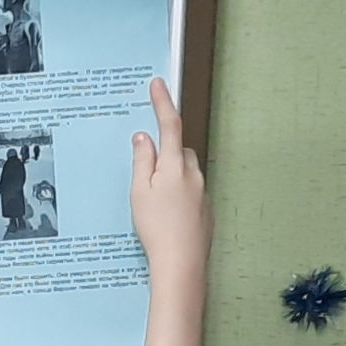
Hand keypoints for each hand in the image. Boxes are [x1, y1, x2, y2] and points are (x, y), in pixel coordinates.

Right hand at [131, 78, 211, 282]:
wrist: (182, 260)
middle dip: (165, 154)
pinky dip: (178, 197)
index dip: (162, 103)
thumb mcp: (139, 191)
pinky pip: (191, 191)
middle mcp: (193, 173)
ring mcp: (203, 190)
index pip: (169, 125)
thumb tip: (143, 138)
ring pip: (186, 172)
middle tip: (145, 178)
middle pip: (180, 151)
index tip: (158, 84)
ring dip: (171, 178)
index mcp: (174, 166)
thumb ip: (142, 161)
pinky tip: (166, 217)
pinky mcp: (206, 208)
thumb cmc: (157, 227)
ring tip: (154, 205)